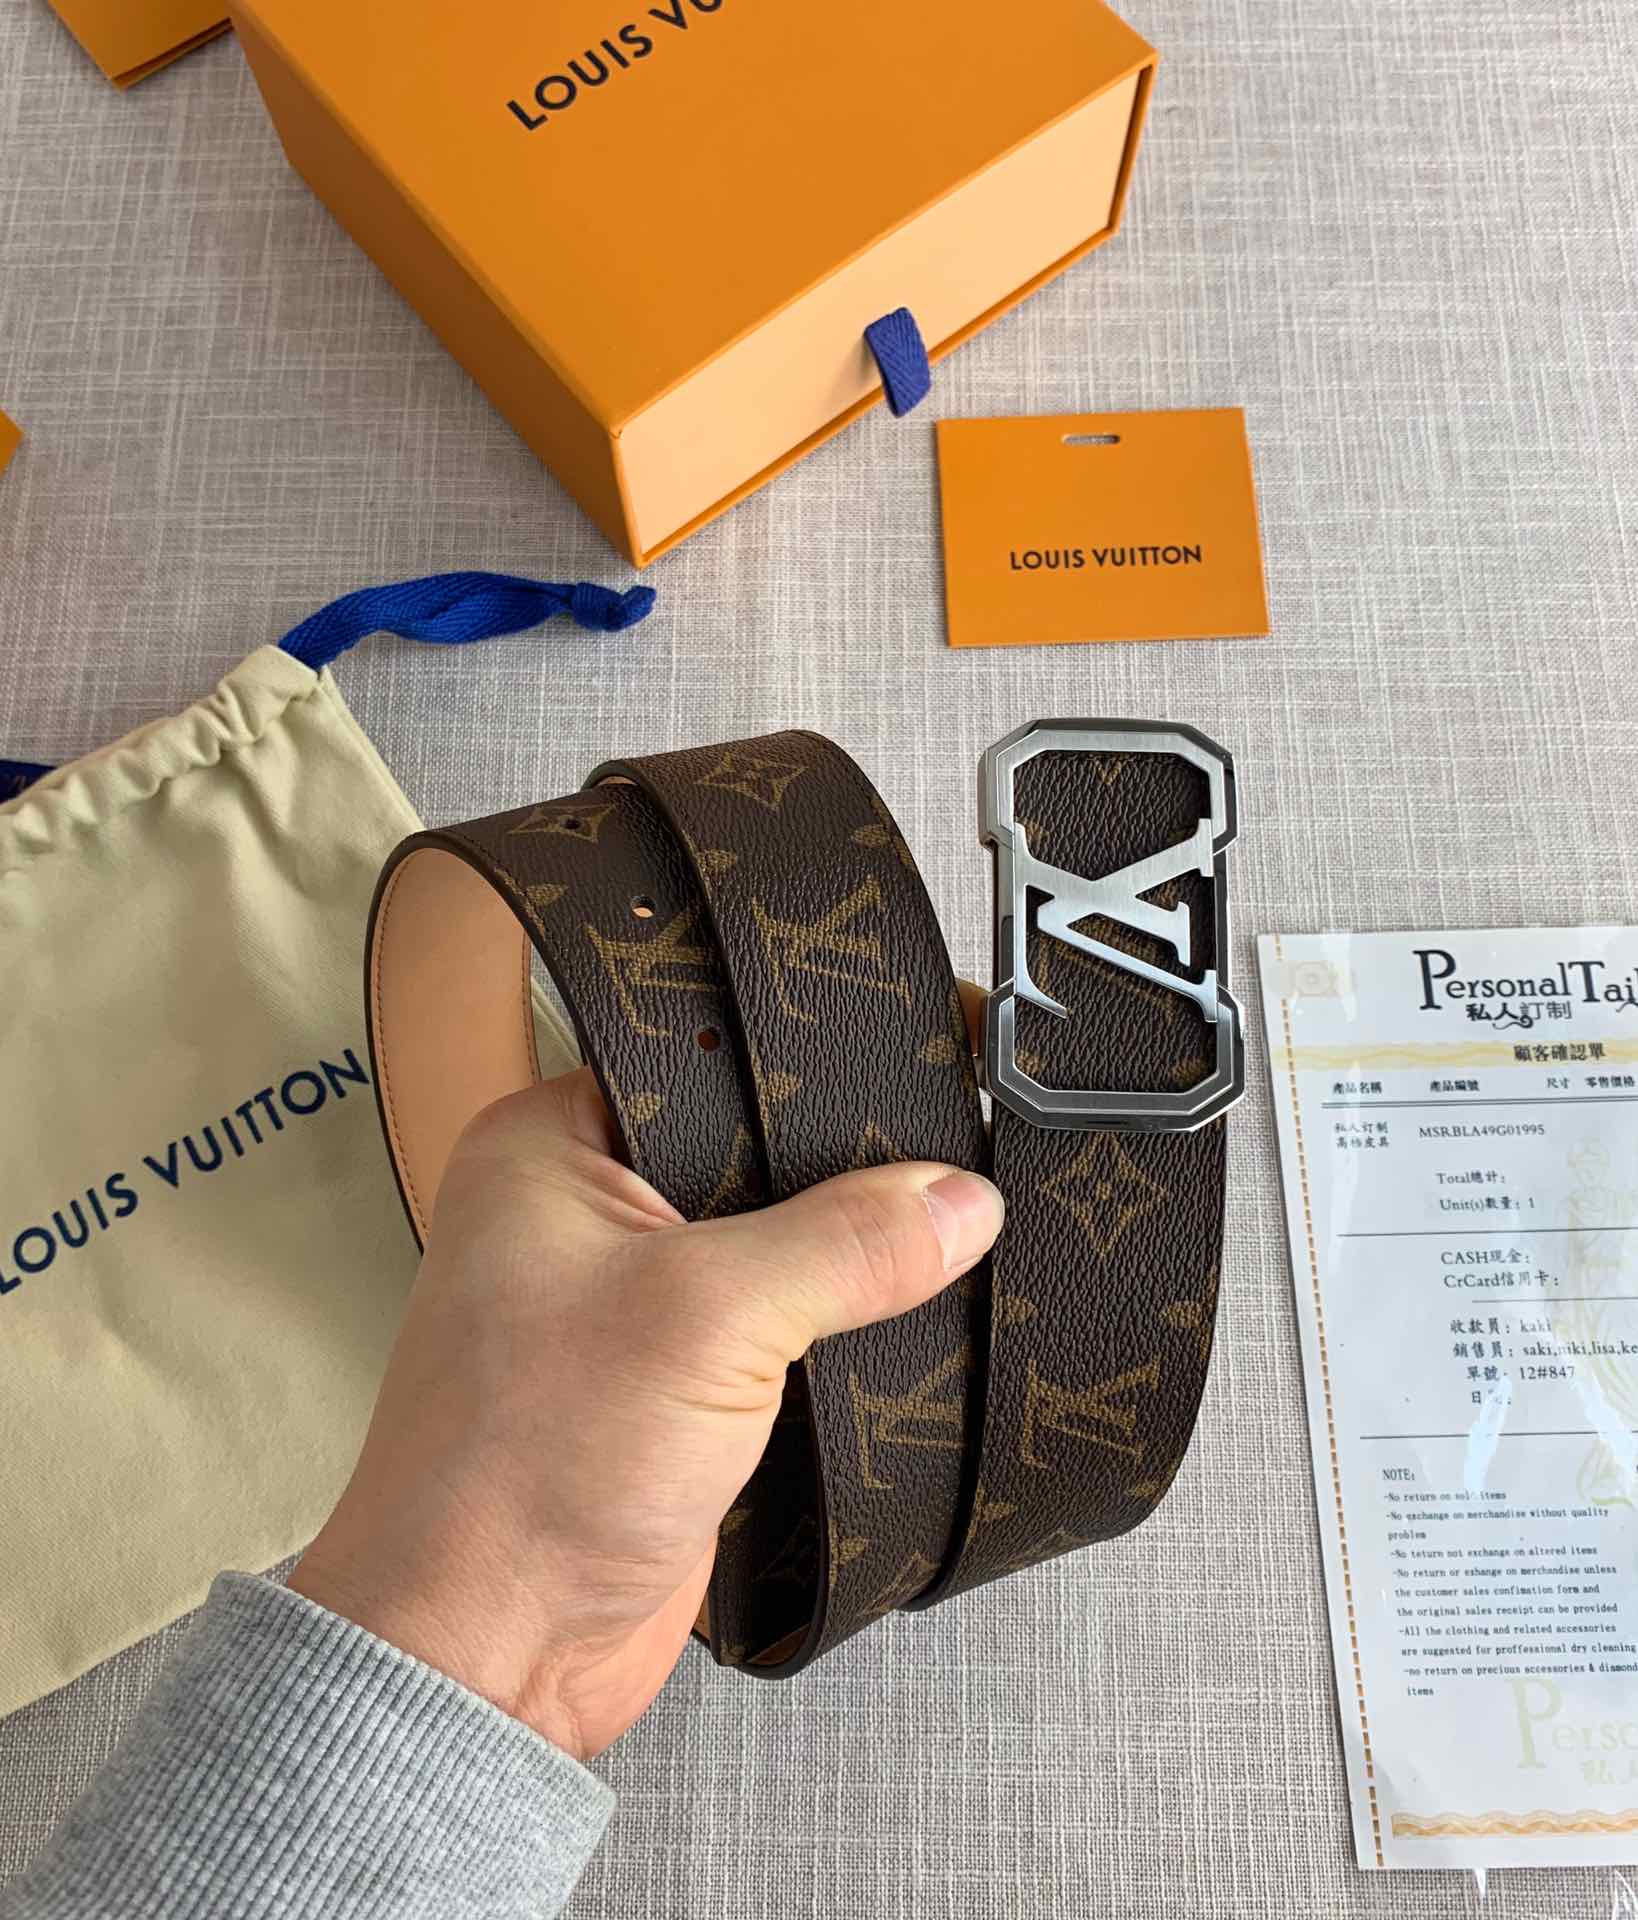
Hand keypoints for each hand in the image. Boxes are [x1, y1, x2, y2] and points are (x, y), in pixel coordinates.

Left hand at [288, 1065, 1002, 1760]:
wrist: (488, 1656)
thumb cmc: (522, 1471)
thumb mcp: (702, 1318)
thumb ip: (842, 1242)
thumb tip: (959, 1199)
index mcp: (551, 1147)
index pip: (710, 1059)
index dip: (819, 1059)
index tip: (932, 1043)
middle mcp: (589, 1212)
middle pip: (757, 1153)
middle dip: (853, 1164)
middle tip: (969, 1138)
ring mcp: (636, 1303)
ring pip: (780, 1245)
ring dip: (856, 1257)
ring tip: (964, 1226)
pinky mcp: (680, 1386)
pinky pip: (786, 1328)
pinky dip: (847, 1328)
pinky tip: (923, 1315)